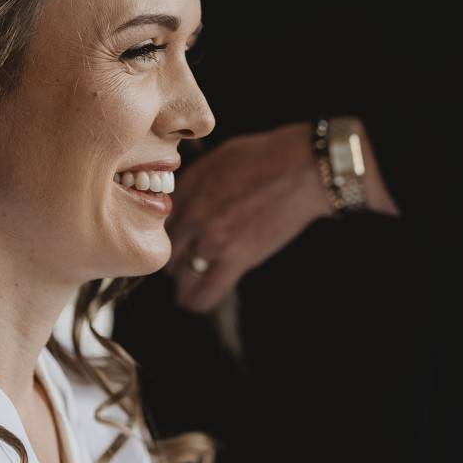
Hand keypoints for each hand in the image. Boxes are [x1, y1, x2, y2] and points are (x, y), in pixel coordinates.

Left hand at [166, 124, 332, 311]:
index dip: (167, 233)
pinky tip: (193, 304)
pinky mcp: (237, 258)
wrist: (301, 168)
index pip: (160, 222)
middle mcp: (193, 213)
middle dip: (174, 258)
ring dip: (184, 283)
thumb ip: (196, 183)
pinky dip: (198, 301)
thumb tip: (184, 201)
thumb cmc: (266, 157)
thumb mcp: (219, 159)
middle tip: (181, 265)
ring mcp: (213, 238)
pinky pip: (207, 291)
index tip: (174, 241)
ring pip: (183, 274)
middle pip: (169, 249)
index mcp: (187, 187)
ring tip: (185, 290)